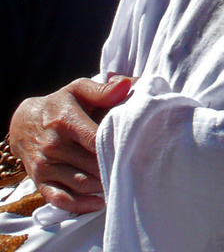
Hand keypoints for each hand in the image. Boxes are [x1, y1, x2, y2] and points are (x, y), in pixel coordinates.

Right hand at [9, 75, 132, 213]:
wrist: (24, 123)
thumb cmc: (60, 104)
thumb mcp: (78, 90)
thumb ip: (102, 90)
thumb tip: (126, 86)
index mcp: (66, 120)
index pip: (94, 139)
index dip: (114, 146)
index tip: (131, 148)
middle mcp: (54, 144)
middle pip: (90, 164)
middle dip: (112, 168)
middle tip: (131, 169)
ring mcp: (46, 165)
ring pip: (80, 183)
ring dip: (101, 186)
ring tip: (119, 182)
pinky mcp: (40, 181)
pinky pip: (61, 199)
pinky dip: (81, 204)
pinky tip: (98, 202)